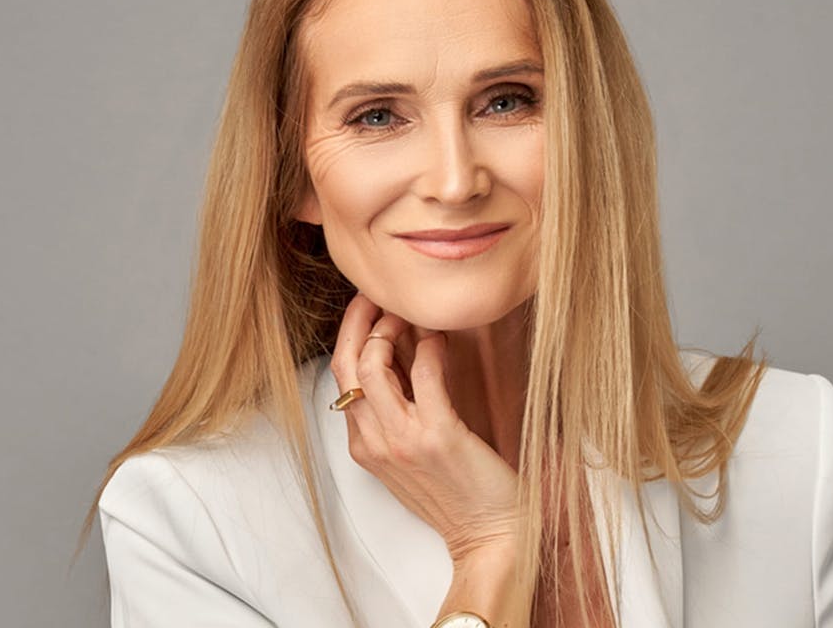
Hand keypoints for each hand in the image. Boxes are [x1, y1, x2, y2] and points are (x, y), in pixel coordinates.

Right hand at [329, 292, 522, 563]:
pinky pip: (424, 374)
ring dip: (389, 329)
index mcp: (363, 446)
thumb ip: (397, 412)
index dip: (352, 336)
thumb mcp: (410, 457)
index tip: (369, 309)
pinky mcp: (437, 436)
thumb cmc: (460, 497)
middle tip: (376, 295)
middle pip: (345, 365)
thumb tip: (399, 354)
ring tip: (411, 315)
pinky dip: (431, 347)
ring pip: (372, 365)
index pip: (340, 378)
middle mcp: (374, 442)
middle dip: (357, 321)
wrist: (492, 537)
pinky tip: (441, 340)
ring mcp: (402, 440)